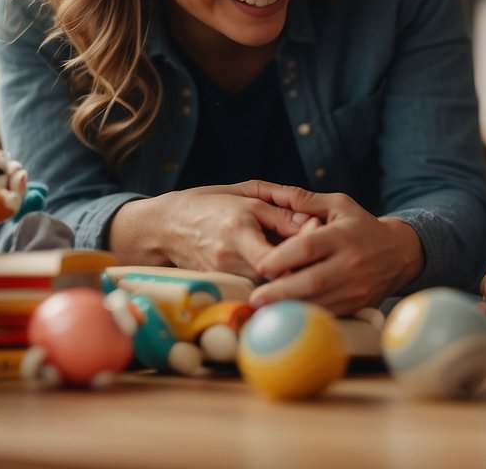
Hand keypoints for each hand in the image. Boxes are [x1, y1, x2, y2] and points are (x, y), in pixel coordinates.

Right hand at [109, 180, 309, 279]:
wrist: (166, 227)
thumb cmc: (208, 204)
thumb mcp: (244, 195)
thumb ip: (279, 208)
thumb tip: (311, 222)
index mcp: (237, 231)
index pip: (274, 259)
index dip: (300, 254)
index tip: (317, 241)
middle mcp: (230, 258)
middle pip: (276, 276)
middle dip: (300, 266)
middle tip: (319, 255)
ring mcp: (224, 276)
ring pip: (268, 286)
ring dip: (287, 276)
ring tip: (303, 262)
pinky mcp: (221, 286)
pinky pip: (255, 289)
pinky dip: (271, 282)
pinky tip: (281, 271)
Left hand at [242, 183, 423, 315]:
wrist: (398, 253)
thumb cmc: (361, 226)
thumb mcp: (339, 204)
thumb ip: (306, 200)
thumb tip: (275, 194)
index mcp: (343, 235)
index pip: (308, 247)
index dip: (282, 258)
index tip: (260, 265)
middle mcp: (352, 263)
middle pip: (312, 281)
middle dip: (280, 291)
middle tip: (255, 297)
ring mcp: (357, 287)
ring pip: (319, 302)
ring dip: (290, 308)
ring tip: (264, 310)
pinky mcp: (358, 305)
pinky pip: (328, 313)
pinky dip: (306, 316)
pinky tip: (287, 316)